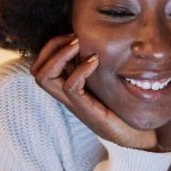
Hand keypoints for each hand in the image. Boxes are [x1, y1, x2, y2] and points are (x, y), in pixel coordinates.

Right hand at [31, 34, 160, 150]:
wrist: (134, 134)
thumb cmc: (121, 107)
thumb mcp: (104, 81)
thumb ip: (94, 66)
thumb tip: (94, 41)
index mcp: (66, 87)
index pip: (40, 64)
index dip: (50, 46)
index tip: (71, 35)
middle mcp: (65, 95)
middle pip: (35, 70)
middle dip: (50, 47)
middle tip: (73, 38)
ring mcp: (73, 103)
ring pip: (44, 78)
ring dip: (59, 55)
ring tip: (78, 45)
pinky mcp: (85, 109)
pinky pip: (70, 87)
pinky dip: (80, 69)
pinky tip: (95, 61)